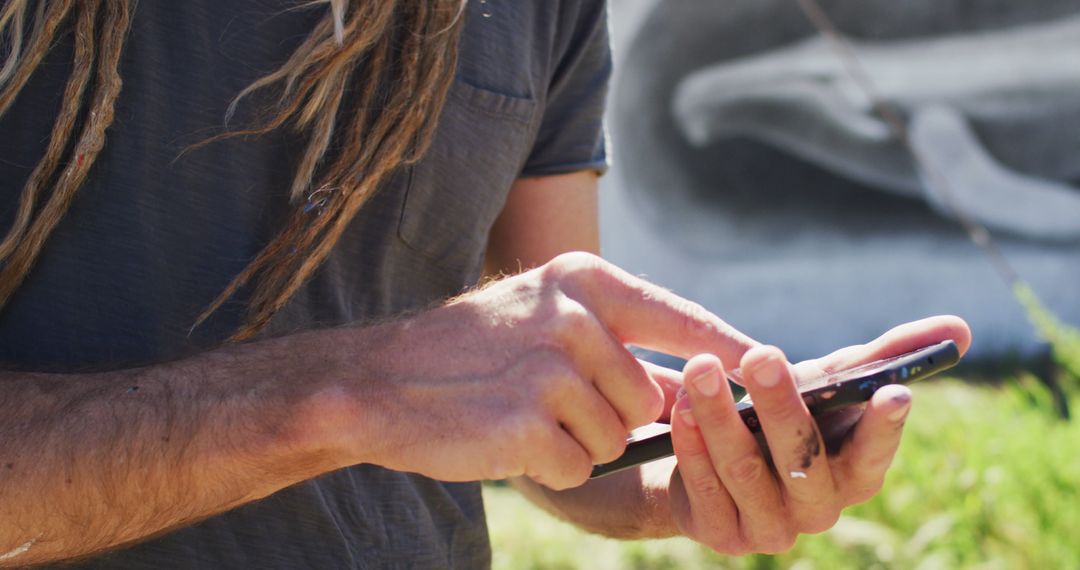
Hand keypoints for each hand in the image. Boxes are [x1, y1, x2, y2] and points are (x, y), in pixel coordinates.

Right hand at [334, 252, 754, 489]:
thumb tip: (685, 391)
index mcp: (585, 280)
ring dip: (577, 441)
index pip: (684, 319)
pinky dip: (548, 466)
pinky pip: (577, 465)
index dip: (732, 350)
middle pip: (650, 395)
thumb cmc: (466, 354)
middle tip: (546, 402)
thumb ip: (614, 346)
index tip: (779, 371)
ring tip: (520, 414)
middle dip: (613, 416)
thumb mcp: (542, 321)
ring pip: (616, 435)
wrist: (375, 382)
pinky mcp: (530, 419)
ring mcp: (553, 366)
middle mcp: (575, 315)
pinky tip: (504, 439)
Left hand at [667, 316, 970, 553]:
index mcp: (856, 473)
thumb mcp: (830, 383)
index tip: (893, 391)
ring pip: (746, 470)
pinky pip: (707, 488)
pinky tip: (680, 410)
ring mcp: (772, 528)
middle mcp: (820, 509)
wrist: (715, 461)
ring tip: (700, 369)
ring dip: (720, 417)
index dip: (884, 427)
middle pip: (802, 458)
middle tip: (760, 354)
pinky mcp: (724, 535)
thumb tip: (961, 328)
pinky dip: (692, 445)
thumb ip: (885, 357)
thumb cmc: (784, 415)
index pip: (875, 455)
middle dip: (780, 404)